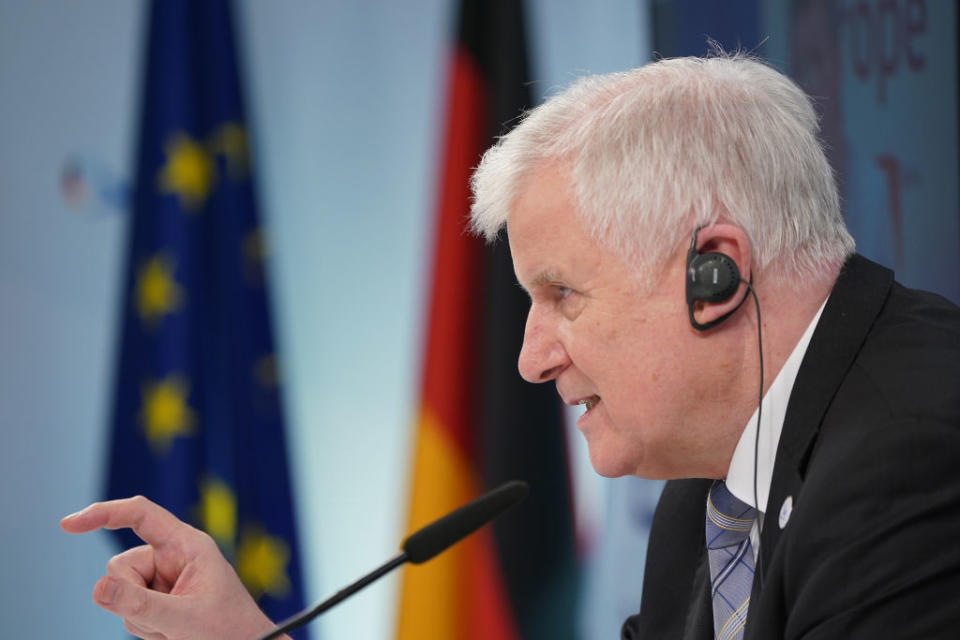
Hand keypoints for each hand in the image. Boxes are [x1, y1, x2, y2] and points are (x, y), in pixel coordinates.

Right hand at [61, 495, 281, 639]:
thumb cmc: (230, 631)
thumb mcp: (185, 619)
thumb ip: (140, 605)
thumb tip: (98, 588)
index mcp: (187, 545)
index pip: (140, 515)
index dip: (104, 514)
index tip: (68, 525)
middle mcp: (173, 558)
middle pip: (121, 567)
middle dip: (130, 598)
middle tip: (166, 619)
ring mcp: (164, 581)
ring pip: (121, 594)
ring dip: (140, 619)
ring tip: (176, 629)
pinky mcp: (158, 602)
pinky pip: (128, 613)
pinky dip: (143, 628)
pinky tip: (170, 634)